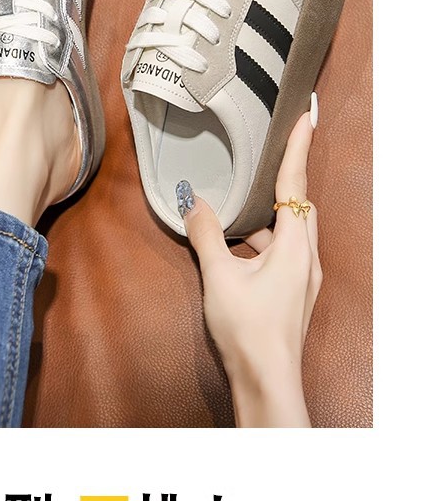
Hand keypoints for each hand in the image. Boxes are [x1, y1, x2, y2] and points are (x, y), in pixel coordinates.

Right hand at [180, 103, 320, 426]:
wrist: (266, 380)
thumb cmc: (248, 330)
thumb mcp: (219, 276)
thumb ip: (205, 234)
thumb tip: (194, 203)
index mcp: (294, 246)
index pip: (297, 185)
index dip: (298, 149)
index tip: (305, 119)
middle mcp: (306, 258)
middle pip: (299, 206)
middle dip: (284, 181)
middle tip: (274, 155)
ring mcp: (303, 278)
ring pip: (290, 231)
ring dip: (266, 218)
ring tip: (237, 212)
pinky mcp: (294, 293)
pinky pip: (283, 253)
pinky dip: (263, 242)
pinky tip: (236, 250)